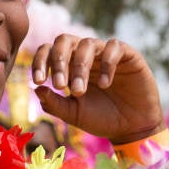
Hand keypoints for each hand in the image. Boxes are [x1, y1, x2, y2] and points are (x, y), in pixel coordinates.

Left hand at [31, 36, 163, 143]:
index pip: (48, 51)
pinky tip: (104, 84)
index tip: (38, 81)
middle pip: (64, 40)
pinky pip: (114, 47)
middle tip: (59, 84)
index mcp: (68, 66)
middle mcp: (85, 55)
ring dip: (79, 67)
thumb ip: (54, 103)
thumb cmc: (101, 119)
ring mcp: (106, 53)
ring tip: (79, 91)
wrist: (132, 128)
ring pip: (87, 44)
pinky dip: (106, 64)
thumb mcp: (73, 113)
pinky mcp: (128, 55)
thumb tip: (36, 88)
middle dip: (58, 60)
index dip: (40, 62)